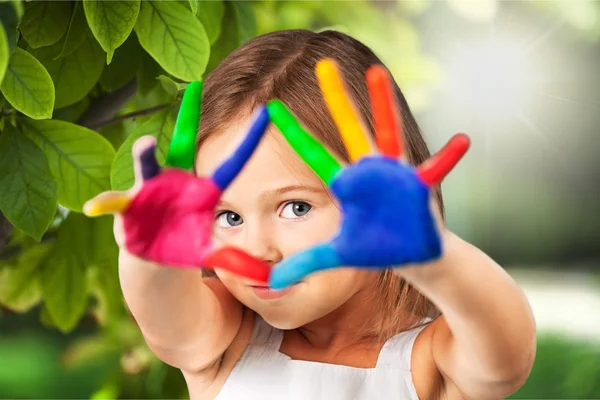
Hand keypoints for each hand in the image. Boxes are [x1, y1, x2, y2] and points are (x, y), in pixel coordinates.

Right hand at [84, 82, 270, 282]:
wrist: (154, 258)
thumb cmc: (185, 247)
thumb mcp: (211, 254)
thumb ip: (235, 261)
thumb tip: (266, 278)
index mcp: (201, 191)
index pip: (230, 165)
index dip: (247, 142)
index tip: (266, 112)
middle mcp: (175, 182)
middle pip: (181, 147)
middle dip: (187, 118)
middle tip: (192, 88)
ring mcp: (149, 191)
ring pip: (146, 169)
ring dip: (145, 158)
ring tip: (145, 145)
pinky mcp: (127, 208)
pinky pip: (115, 204)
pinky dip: (107, 204)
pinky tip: (97, 205)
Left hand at [267, 60, 469, 288]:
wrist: (411, 255)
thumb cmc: (375, 249)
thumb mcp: (337, 256)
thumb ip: (305, 264)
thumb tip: (270, 283)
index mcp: (346, 184)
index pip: (313, 154)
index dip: (294, 133)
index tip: (271, 107)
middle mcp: (368, 171)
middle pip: (348, 129)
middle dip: (337, 99)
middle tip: (322, 64)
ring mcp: (393, 174)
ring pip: (387, 134)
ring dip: (383, 106)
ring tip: (377, 75)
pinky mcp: (418, 186)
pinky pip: (435, 168)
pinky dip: (448, 157)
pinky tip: (461, 140)